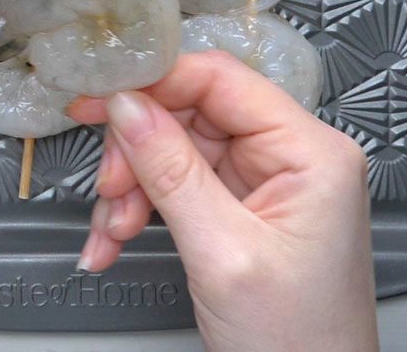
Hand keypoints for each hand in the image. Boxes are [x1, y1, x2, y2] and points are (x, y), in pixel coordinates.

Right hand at [69, 52, 377, 351]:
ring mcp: (265, 182)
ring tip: (112, 231)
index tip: (95, 100)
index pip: (219, 80)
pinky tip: (114, 239)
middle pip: (188, 114)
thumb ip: (172, 172)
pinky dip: (139, 209)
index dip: (152, 83)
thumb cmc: (299, 342)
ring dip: (131, 188)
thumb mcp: (224, 254)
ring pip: (173, 150)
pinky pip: (176, 185)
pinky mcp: (242, 208)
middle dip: (136, 153)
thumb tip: (124, 105)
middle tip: (108, 188)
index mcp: (311, 152)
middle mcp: (292, 157)